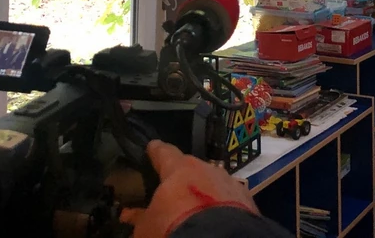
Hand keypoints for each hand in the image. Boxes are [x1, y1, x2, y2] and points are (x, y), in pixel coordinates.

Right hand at [121, 140, 258, 237]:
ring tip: (196, 207)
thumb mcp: (147, 228)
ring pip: (212, 181)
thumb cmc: (175, 228)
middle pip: (190, 167)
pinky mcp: (247, 198)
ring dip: (203, 190)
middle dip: (182, 176)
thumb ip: (139, 218)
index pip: (164, 152)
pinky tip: (216, 215)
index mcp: (179, 168)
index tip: (153, 147)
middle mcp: (206, 168)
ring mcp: (228, 181)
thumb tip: (127, 215)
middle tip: (173, 189)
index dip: (156, 150)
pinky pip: (229, 197)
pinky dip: (221, 203)